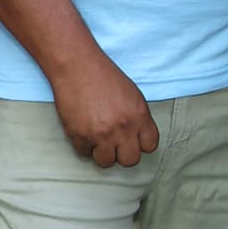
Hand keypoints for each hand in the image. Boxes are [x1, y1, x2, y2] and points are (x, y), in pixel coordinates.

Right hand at [51, 51, 160, 166]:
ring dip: (102, 153)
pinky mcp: (79, 136)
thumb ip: (138, 118)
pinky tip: (84, 130)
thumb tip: (138, 137)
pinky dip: (83, 145)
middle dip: (122, 153)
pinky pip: (84, 153)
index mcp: (139, 116)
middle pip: (130, 160)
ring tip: (98, 139)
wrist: (77, 66)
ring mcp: (100, 135)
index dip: (141, 144)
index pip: (150, 146)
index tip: (132, 140)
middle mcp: (122, 128)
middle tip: (114, 143)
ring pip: (106, 162)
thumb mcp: (132, 95)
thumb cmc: (104, 76)